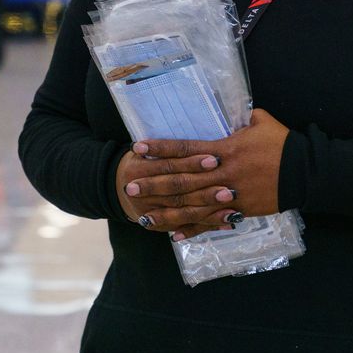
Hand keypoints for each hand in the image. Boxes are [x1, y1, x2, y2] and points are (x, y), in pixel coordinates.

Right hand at [115, 149, 237, 238]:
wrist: (120, 188)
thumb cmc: (142, 160)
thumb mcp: (146, 149)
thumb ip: (168, 145)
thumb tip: (205, 126)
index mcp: (139, 167)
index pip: (170, 163)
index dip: (192, 161)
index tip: (215, 157)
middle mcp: (141, 191)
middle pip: (178, 190)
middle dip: (204, 190)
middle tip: (229, 190)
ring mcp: (150, 212)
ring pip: (184, 212)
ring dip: (210, 211)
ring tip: (232, 209)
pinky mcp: (160, 226)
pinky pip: (187, 226)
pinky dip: (208, 225)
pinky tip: (228, 223)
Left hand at [124, 109, 288, 239]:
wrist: (304, 172)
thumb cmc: (282, 144)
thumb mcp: (262, 121)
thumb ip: (242, 118)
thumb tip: (234, 110)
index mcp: (224, 149)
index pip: (185, 149)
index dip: (160, 149)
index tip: (138, 149)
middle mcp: (221, 173)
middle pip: (181, 179)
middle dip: (154, 183)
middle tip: (130, 188)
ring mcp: (229, 195)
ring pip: (191, 205)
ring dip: (166, 211)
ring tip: (142, 215)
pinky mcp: (238, 210)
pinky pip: (211, 221)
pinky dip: (193, 228)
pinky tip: (174, 235)